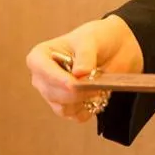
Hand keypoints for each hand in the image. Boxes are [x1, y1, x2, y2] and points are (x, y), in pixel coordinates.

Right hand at [26, 15, 143, 122]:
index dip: (56, 79)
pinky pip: (75, 116)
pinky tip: (97, 97)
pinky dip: (88, 109)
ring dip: (83, 101)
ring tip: (98, 88)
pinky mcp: (68, 107)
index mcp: (40, 56)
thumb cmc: (96, 38)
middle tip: (96, 85)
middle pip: (53, 93)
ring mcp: (53, 94)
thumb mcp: (91, 39)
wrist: (113, 49)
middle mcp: (42, 78)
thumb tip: (79, 73)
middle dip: (76, 92)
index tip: (73, 84)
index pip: (41, 69)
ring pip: (62, 108)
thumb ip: (85, 55)